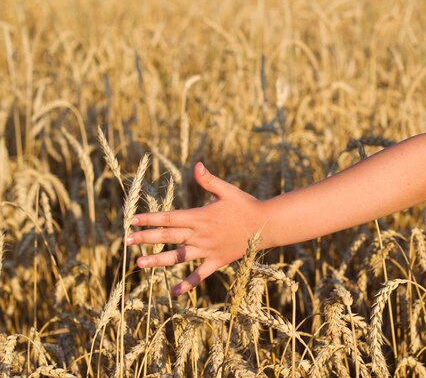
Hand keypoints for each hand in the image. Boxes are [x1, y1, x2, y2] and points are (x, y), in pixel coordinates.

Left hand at [128, 162, 267, 296]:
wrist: (265, 226)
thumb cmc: (246, 205)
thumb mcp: (227, 190)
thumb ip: (208, 180)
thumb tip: (196, 165)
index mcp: (200, 216)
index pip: (169, 218)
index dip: (150, 219)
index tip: (132, 220)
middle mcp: (200, 234)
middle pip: (168, 237)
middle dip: (146, 238)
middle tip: (126, 241)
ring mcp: (207, 250)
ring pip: (178, 257)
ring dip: (158, 261)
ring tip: (139, 264)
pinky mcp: (216, 261)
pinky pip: (199, 275)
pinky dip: (187, 284)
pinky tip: (173, 292)